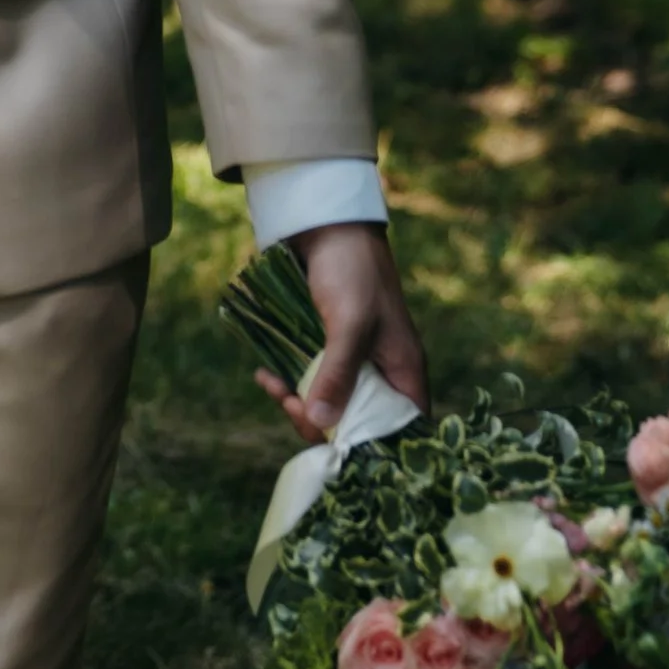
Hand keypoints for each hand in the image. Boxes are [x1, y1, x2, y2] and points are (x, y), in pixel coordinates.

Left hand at [255, 222, 428, 444]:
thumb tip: (321, 420)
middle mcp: (381, 373)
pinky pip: (307, 381)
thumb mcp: (348, 324)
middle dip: (318, 420)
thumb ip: (337, 372)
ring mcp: (351, 363)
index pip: (398, 430)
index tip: (328, 436)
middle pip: (355, 422)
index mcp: (404, 372)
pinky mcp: (323, 350)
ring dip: (296, 401)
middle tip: (289, 403)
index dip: (367, 443)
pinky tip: (264, 374)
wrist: (326, 225)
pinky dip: (286, 382)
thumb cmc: (351, 271)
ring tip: (271, 385)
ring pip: (326, 403)